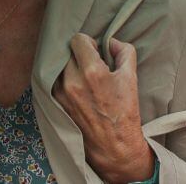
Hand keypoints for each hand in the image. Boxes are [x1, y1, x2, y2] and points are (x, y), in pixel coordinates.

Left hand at [53, 33, 154, 182]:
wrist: (113, 145)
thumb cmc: (124, 112)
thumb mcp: (131, 78)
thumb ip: (124, 51)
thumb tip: (111, 42)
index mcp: (91, 72)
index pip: (77, 39)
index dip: (89, 43)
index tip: (96, 52)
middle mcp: (72, 81)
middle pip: (67, 50)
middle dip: (79, 54)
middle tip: (91, 65)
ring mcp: (60, 92)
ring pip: (60, 64)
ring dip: (70, 66)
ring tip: (84, 78)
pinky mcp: (55, 101)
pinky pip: (55, 79)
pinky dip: (64, 78)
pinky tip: (77, 88)